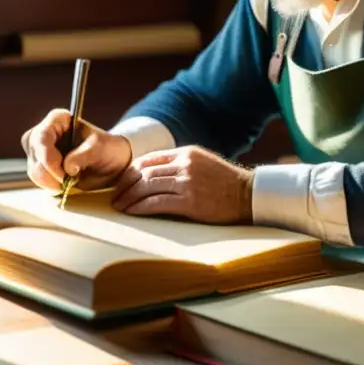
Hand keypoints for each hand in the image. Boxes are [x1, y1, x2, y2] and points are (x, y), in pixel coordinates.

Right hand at [20, 109, 131, 192]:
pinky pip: (39, 180)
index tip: (64, 175)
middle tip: (69, 182)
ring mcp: (41, 151)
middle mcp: (44, 133)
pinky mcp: (42, 167)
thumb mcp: (101, 148)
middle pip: (34, 155)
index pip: (42, 138)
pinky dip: (51, 186)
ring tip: (71, 182)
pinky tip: (65, 185)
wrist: (112, 164)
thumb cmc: (108, 149)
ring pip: (34, 170)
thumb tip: (67, 167)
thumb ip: (84, 155)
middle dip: (50, 173)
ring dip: (51, 182)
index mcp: (58, 120)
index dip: (48, 159)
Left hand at [110, 145, 253, 223]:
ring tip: (119, 206)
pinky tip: (131, 212)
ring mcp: (187, 182)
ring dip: (129, 197)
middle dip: (125, 185)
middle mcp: (184, 164)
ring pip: (147, 186)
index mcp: (186, 152)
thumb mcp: (203, 163)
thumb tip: (155, 175)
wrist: (249, 195)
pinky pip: (156, 203)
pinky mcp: (189, 201)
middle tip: (114, 196)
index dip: (131, 171)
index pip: (150, 159)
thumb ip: (181, 164)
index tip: (121, 182)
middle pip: (144, 172)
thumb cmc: (226, 183)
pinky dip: (140, 207)